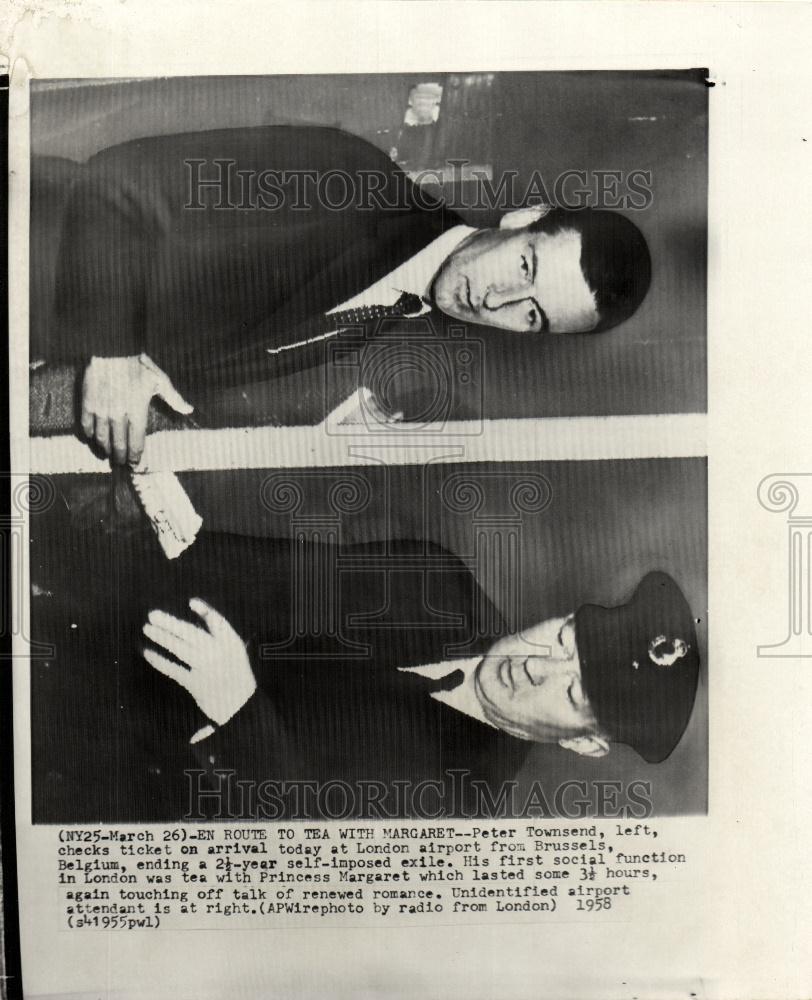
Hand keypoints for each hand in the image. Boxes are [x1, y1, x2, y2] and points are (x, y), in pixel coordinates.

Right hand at [81, 354, 192, 465]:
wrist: (113, 349)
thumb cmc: (139, 365)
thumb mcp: (160, 380)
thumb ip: (174, 398)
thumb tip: (189, 409)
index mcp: (137, 411)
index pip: (136, 441)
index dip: (135, 455)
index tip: (135, 463)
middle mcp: (119, 414)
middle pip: (118, 444)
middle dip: (120, 457)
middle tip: (120, 464)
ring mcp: (102, 409)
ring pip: (102, 438)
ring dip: (105, 449)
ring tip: (107, 455)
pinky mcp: (88, 402)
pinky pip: (86, 424)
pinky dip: (89, 434)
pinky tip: (93, 439)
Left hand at [142, 599, 256, 725]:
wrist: (240, 705)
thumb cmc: (234, 670)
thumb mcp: (234, 647)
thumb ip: (217, 629)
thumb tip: (195, 606)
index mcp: (231, 643)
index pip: (219, 622)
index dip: (206, 611)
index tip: (191, 602)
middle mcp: (219, 654)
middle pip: (191, 634)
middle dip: (170, 623)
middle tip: (152, 615)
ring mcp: (206, 669)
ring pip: (180, 649)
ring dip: (162, 637)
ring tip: (147, 628)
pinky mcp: (196, 685)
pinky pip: (174, 670)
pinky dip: (160, 661)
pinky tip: (148, 653)